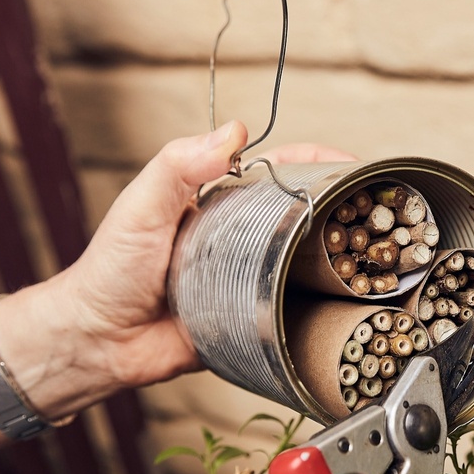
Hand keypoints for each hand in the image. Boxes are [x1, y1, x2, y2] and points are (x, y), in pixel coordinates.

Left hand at [0, 126, 355, 417]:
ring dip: (334, 259)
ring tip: (372, 256)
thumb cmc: (110, 269)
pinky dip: (314, 307)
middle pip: (300, 215)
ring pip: (302, 263)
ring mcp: (247, 279)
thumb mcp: (143, 205)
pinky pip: (289, 311)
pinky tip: (341, 305)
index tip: (354, 165)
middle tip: (374, 213)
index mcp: (218, 202)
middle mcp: (239, 237)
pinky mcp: (251, 320)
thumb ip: (180, 165)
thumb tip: (235, 132)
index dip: (317, 163)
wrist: (99, 341)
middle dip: (338, 208)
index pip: (278, 170)